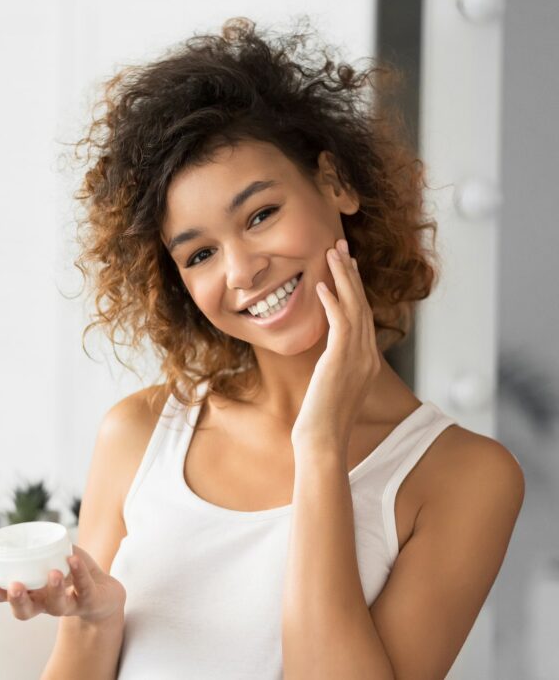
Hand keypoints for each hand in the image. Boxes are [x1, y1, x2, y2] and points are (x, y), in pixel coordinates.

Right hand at [0, 545, 125, 622]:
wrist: (107, 596)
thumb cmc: (75, 576)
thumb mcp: (54, 560)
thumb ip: (41, 548)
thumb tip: (24, 531)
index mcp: (33, 595)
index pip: (6, 596)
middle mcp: (47, 604)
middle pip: (26, 610)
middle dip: (17, 600)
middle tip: (14, 586)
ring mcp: (69, 605)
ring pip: (57, 606)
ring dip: (52, 589)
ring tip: (52, 573)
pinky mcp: (91, 601)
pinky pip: (84, 588)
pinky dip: (78, 572)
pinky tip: (73, 559)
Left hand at [290, 238, 380, 453]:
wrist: (323, 442)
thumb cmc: (321, 422)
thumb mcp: (330, 388)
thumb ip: (335, 368)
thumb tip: (329, 360)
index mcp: (367, 362)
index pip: (363, 316)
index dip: (355, 288)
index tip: (347, 265)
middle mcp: (367, 357)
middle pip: (362, 305)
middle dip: (351, 274)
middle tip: (342, 246)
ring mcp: (358, 359)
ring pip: (354, 308)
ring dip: (343, 278)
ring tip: (332, 253)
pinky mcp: (342, 362)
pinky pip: (341, 324)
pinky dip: (333, 302)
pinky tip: (322, 285)